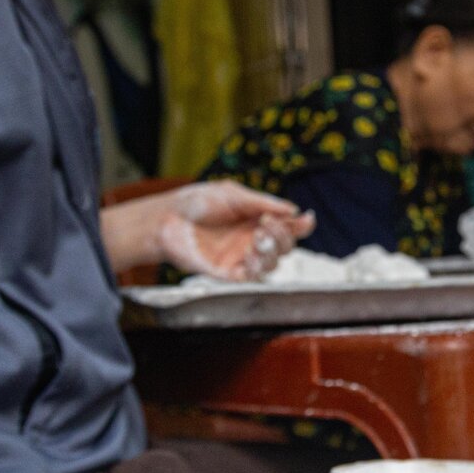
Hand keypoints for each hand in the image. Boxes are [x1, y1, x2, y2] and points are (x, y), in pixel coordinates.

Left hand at [152, 181, 315, 279]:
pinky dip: (258, 267)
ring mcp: (242, 257)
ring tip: (257, 237)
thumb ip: (262, 202)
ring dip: (272, 251)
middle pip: (285, 246)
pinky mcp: (228, 273)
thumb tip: (291, 210)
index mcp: (257, 219)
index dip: (301, 225)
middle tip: (268, 223)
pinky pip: (252, 277)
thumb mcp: (232, 194)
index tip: (306, 218)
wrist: (167, 219)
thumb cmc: (196, 203)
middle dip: (284, 236)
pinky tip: (251, 254)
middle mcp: (253, 239)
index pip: (288, 226)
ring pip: (273, 264)